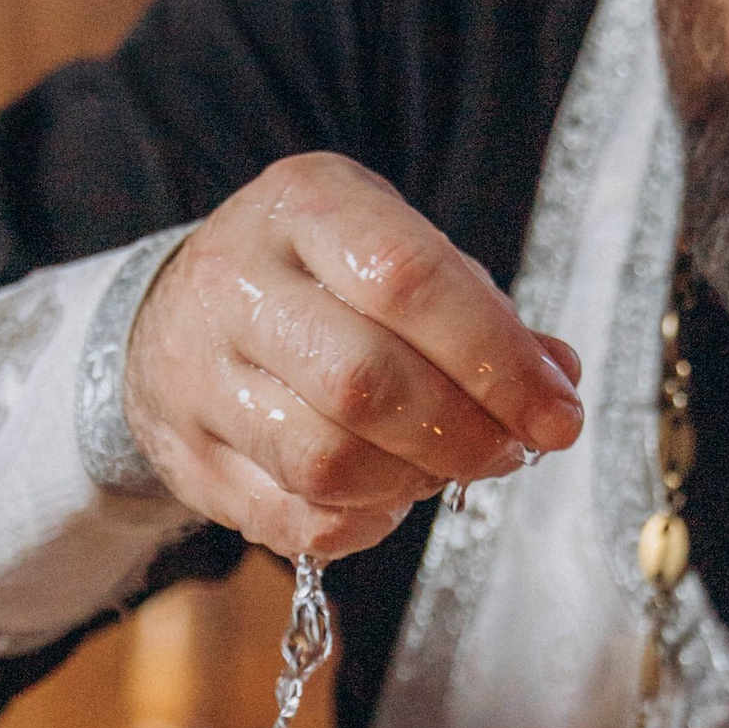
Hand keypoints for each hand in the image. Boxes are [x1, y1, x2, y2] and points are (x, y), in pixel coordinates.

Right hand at [121, 156, 582, 562]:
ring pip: (325, 460)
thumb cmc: (315, 284)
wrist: (170, 318)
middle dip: (463, 433)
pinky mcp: (187, 459)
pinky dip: (365, 521)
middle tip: (508, 452)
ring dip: (413, 482)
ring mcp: (196, 375)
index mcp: (303, 205)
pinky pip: (294, 518)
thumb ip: (478, 311)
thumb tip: (558, 381)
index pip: (409, 279)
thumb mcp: (390, 252)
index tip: (557, 414)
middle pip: (365, 381)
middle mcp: (236, 283)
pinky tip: (388, 496)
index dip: (498, 359)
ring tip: (445, 468)